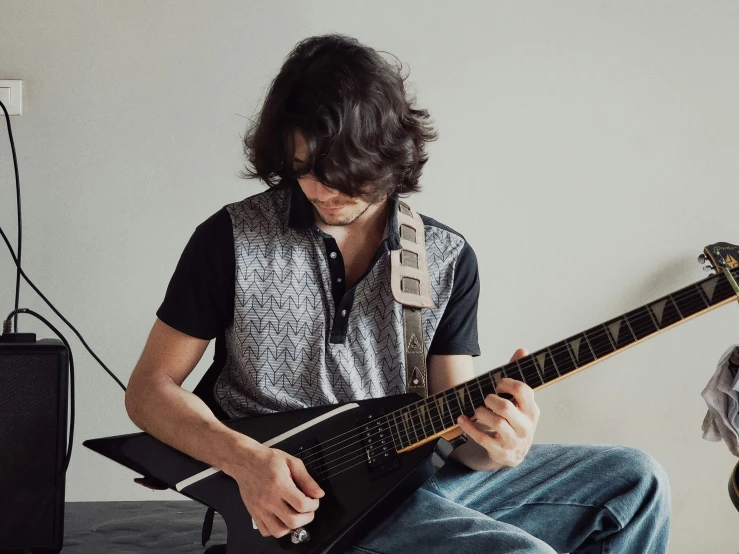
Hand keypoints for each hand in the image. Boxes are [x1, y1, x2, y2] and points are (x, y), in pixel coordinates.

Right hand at [225, 442, 324, 537]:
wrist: (245, 461)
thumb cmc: (266, 460)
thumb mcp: (291, 462)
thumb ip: (306, 479)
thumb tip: (318, 493)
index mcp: (280, 485)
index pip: (302, 505)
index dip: (313, 505)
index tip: (314, 501)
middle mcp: (269, 499)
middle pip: (292, 521)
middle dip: (306, 518)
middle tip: (308, 510)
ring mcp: (260, 508)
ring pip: (279, 531)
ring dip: (291, 527)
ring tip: (295, 515)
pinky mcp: (254, 513)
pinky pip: (266, 531)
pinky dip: (276, 530)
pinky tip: (281, 519)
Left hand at [457, 348, 539, 466]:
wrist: (513, 453)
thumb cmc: (514, 420)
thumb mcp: (519, 402)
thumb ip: (517, 376)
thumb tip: (522, 350)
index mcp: (532, 411)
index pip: (524, 391)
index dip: (507, 383)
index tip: (497, 384)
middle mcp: (526, 427)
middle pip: (507, 407)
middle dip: (491, 399)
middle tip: (486, 398)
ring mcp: (514, 441)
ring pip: (496, 423)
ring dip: (481, 413)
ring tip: (477, 410)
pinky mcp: (500, 452)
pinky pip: (482, 438)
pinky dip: (469, 427)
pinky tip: (461, 419)